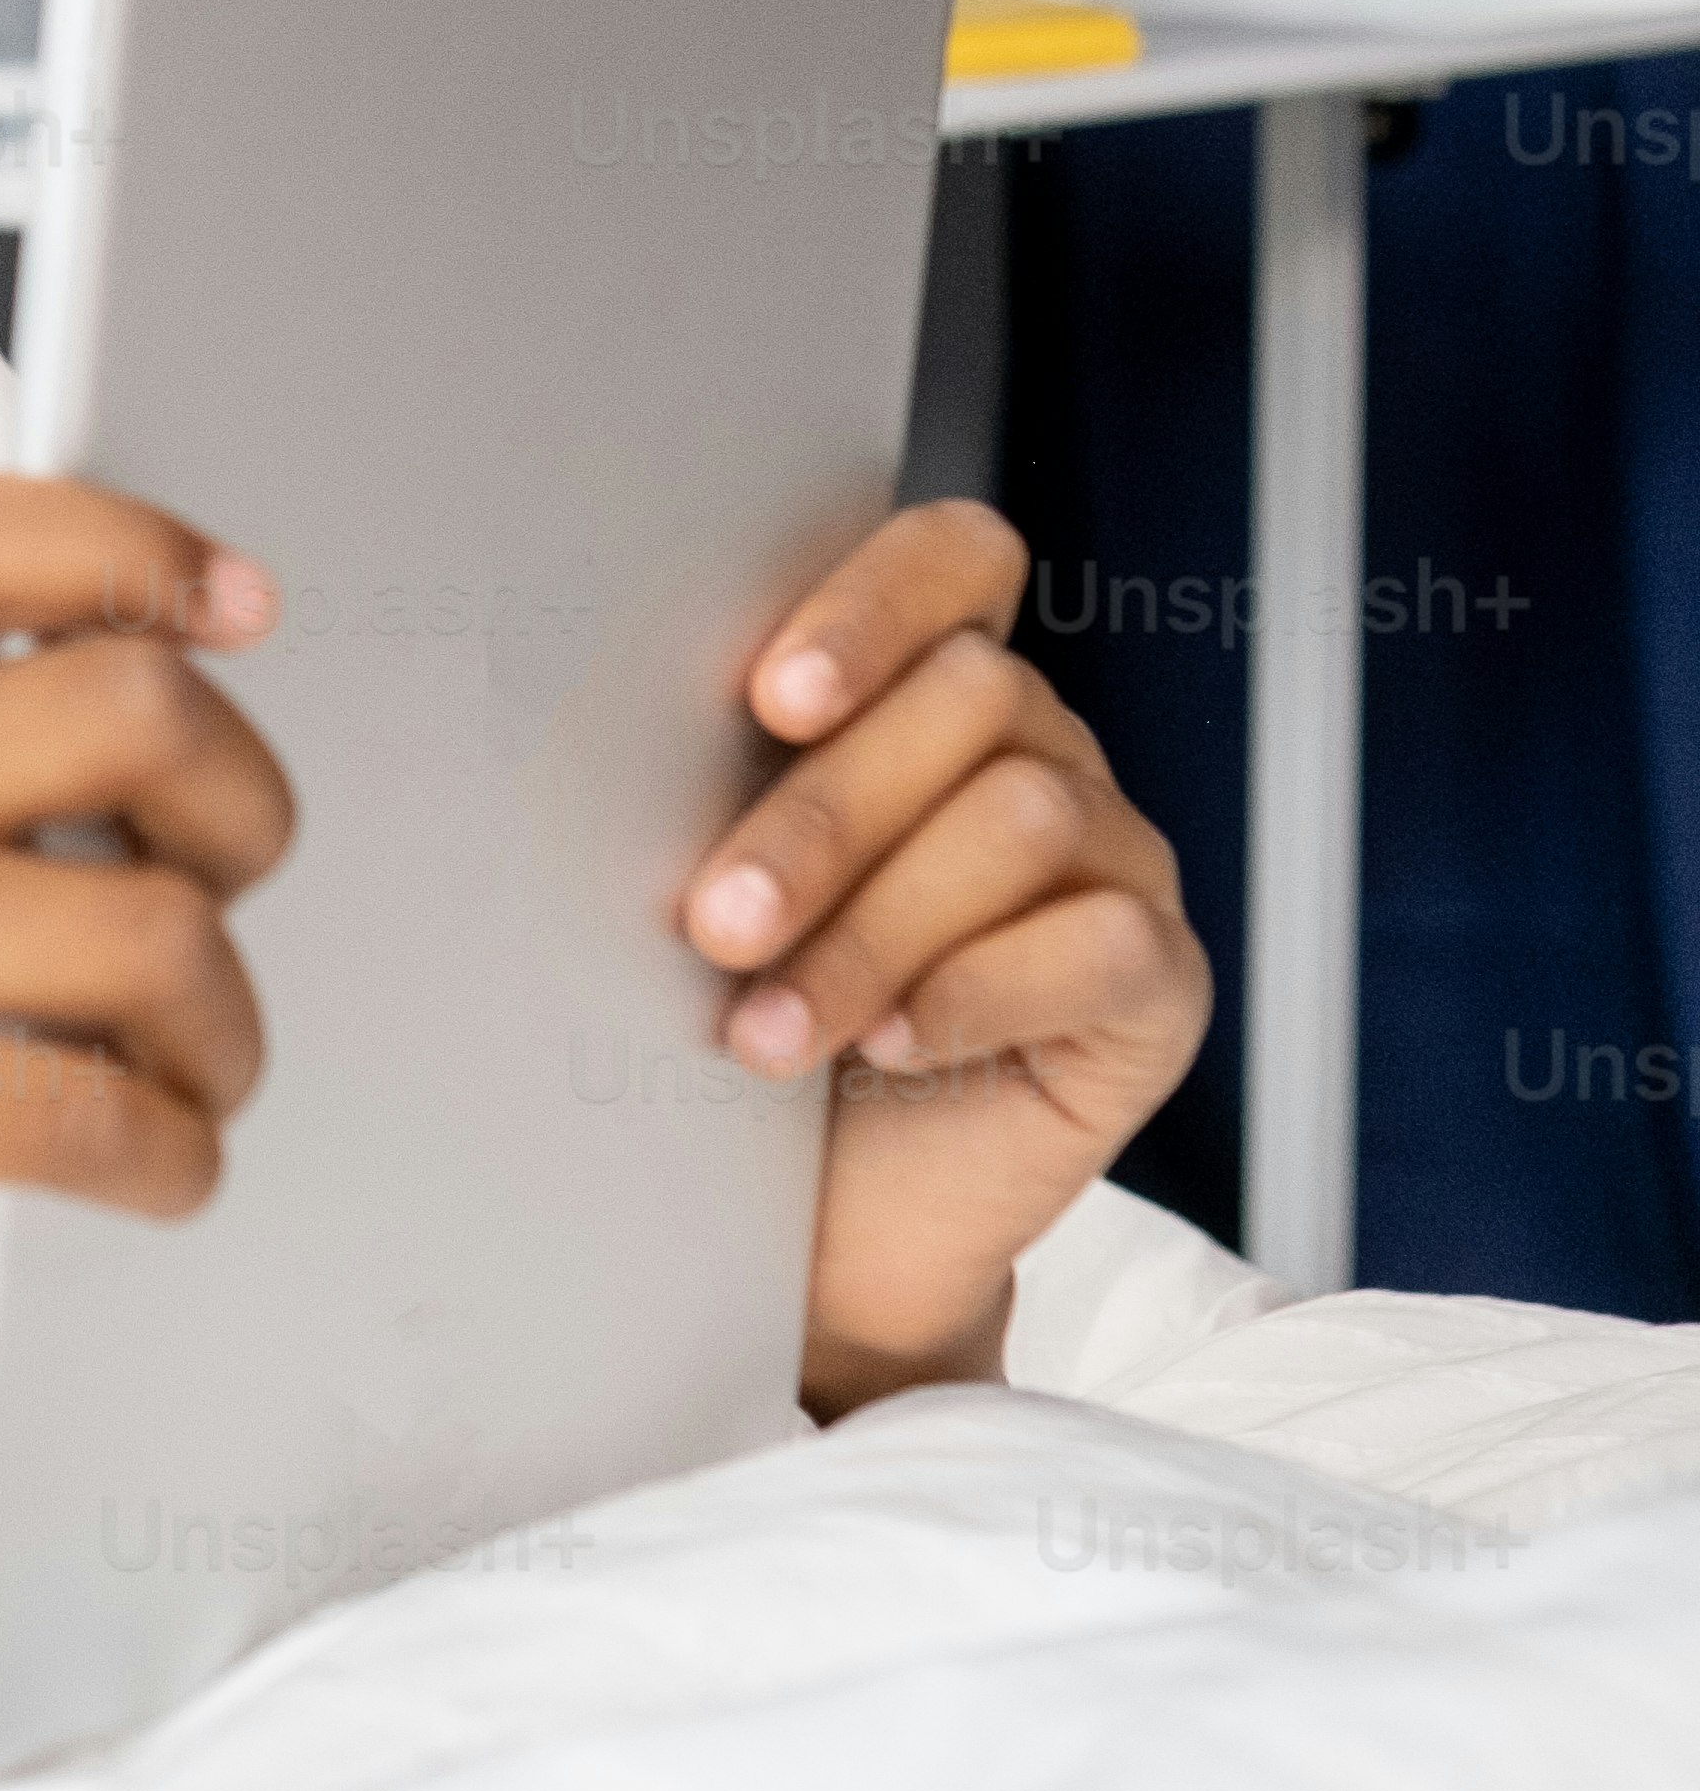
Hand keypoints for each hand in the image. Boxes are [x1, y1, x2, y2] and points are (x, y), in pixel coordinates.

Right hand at [0, 473, 297, 1414]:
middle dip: (246, 806)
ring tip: (194, 1072)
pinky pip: (82, 1114)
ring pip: (150, 929)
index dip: (125, 539)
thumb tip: (131, 748)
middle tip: (224, 884)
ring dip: (224, 1026)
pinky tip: (155, 1168)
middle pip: (129, 707)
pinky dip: (169, 1157)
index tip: (235, 600)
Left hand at [677, 502, 1210, 1411]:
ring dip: (874, 929)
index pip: (957, 562)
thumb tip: (632, 725)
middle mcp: (1044, 754)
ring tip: (771, 1032)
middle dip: (822, 818)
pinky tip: (899, 1046)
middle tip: (718, 925)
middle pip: (974, 698)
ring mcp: (1118, 862)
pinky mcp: (1158, 983)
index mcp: (934, 693)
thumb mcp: (728, 885)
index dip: (876, 605)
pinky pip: (1098, 943)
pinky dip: (980, 991)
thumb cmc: (761, 1026)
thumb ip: (725, 783)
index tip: (771, 698)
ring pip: (1024, 817)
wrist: (816, 1228)